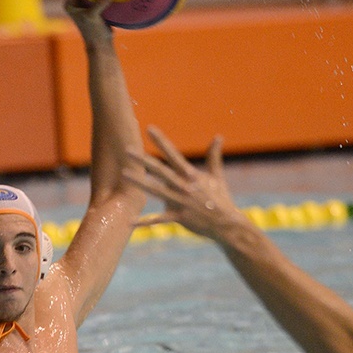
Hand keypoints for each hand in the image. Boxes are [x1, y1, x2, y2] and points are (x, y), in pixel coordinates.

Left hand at [124, 126, 243, 239]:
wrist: (227, 224)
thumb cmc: (221, 199)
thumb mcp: (217, 176)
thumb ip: (214, 156)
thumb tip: (218, 136)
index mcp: (191, 175)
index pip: (173, 154)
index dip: (161, 141)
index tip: (149, 128)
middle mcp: (184, 186)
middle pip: (160, 170)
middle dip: (144, 160)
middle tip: (127, 150)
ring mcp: (181, 202)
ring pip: (156, 191)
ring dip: (140, 183)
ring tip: (124, 174)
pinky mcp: (179, 218)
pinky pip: (159, 220)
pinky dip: (145, 221)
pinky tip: (130, 221)